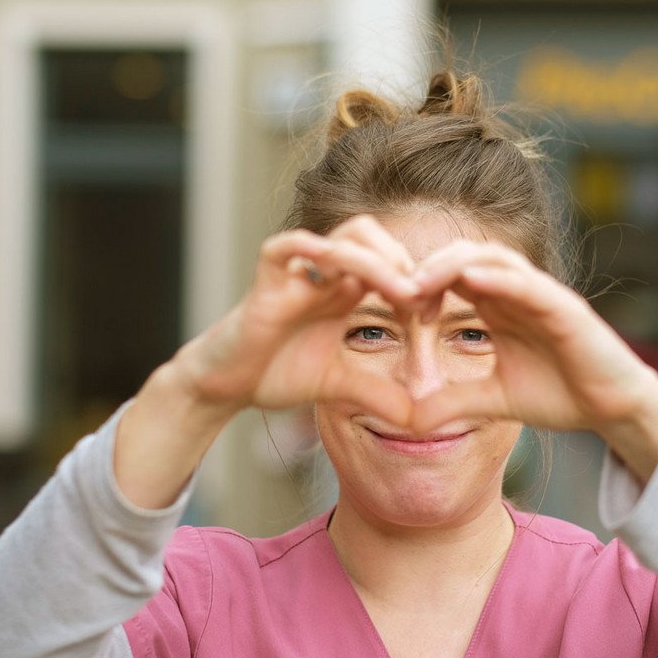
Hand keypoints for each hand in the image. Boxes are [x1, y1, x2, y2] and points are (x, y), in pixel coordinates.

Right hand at [173, 215, 420, 425]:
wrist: (226, 383)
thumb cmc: (276, 373)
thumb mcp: (337, 386)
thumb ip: (375, 394)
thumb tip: (415, 419)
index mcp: (345, 291)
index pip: (389, 263)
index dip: (417, 281)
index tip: (432, 314)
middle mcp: (325, 276)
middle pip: (372, 238)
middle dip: (404, 261)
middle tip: (422, 298)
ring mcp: (297, 274)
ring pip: (342, 240)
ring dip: (378, 260)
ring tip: (402, 291)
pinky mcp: (266, 282)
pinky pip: (285, 247)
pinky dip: (312, 248)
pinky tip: (339, 269)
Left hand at [409, 241, 657, 480]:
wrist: (612, 410)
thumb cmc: (560, 395)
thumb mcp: (494, 400)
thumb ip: (455, 401)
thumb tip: (411, 420)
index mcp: (498, 306)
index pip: (451, 277)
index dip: (419, 284)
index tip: (393, 305)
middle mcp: (516, 292)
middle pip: (464, 256)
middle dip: (427, 267)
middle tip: (396, 288)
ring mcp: (541, 295)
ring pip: (493, 258)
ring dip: (453, 263)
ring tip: (421, 280)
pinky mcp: (565, 306)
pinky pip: (528, 283)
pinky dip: (499, 277)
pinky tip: (471, 281)